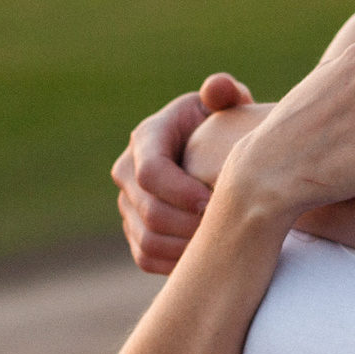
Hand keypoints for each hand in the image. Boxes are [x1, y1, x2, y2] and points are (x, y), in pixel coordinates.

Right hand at [112, 73, 250, 273]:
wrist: (214, 158)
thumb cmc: (226, 127)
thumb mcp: (227, 105)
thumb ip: (224, 94)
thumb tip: (218, 89)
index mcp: (146, 138)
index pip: (149, 173)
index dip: (181, 192)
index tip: (215, 201)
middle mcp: (127, 172)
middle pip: (149, 212)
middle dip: (189, 225)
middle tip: (225, 230)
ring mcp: (128, 204)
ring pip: (147, 240)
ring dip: (185, 248)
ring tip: (220, 245)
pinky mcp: (135, 232)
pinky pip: (147, 258)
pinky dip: (176, 264)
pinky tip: (208, 257)